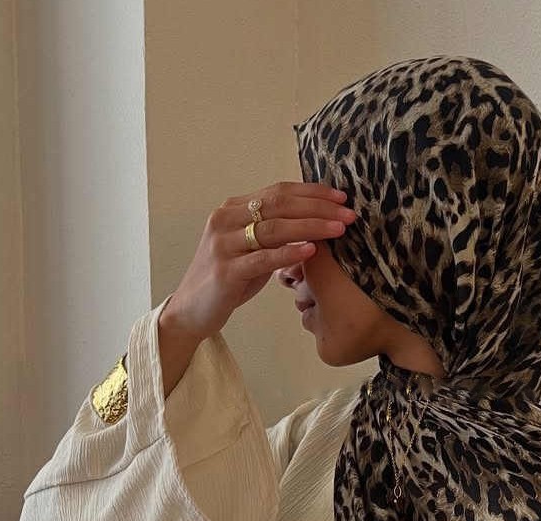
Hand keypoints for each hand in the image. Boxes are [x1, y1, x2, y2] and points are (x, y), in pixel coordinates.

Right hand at [159, 181, 354, 344]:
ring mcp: (223, 245)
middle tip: (348, 215)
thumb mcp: (253, 250)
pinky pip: (262, 258)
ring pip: (273, 229)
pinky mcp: (225, 271)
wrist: (192, 310)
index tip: (341, 198)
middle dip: (318, 208)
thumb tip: (315, 223)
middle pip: (279, 205)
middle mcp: (225, 220)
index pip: (278, 191)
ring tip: (338, 230)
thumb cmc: (229, 280)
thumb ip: (276, 234)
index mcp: (233, 209)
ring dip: (310, 227)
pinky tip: (311, 250)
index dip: (311, 192)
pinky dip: (288, 253)